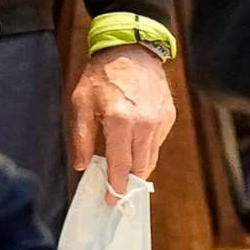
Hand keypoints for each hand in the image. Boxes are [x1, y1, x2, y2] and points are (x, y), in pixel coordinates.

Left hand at [66, 46, 176, 197]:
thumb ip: (81, 137)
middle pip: (140, 167)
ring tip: (124, 171)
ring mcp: (160, 120)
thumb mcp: (81, 103)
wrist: (131, 48)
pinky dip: (146, 149)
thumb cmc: (101, 75)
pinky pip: (157, 142)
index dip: (116, 187)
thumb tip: (82, 165)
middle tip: (116, 191)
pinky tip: (134, 144)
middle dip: (128, 181)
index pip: (120, 165)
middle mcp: (144, 124)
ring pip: (151, 157)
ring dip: (138, 167)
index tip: (111, 201)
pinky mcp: (169, 116)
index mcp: (120, 121)